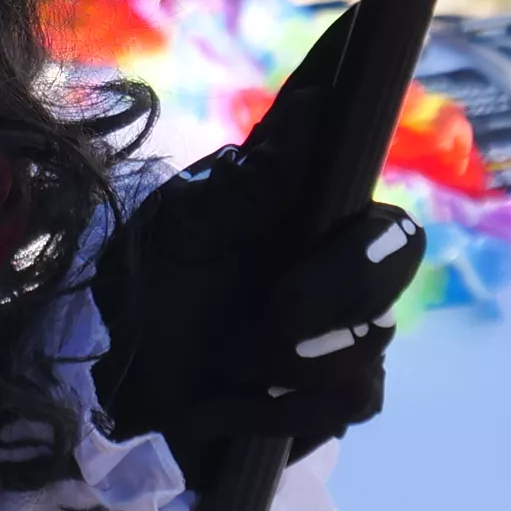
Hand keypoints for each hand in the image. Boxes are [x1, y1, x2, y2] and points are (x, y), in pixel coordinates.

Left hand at [96, 9, 430, 453]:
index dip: (377, 223)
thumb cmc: (150, 276)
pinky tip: (238, 402)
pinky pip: (345, 406)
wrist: (113, 370)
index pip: (383, 212)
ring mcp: (341, 339)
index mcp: (315, 216)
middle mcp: (342, 271)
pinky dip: (290, 408)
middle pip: (397, 264)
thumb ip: (251, 178)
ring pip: (375, 344)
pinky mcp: (323, 400)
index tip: (326, 228)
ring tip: (247, 364)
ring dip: (312, 357)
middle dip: (345, 286)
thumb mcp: (183, 221)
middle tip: (280, 309)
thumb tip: (313, 102)